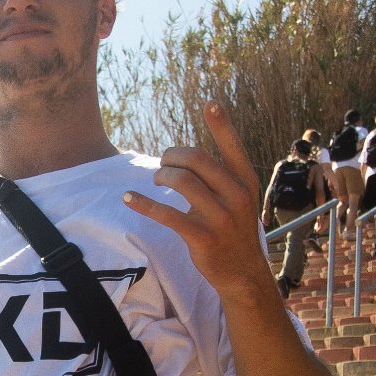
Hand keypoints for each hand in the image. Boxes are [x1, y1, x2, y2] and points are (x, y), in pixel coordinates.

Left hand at [123, 99, 273, 299]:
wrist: (243, 272)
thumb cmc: (234, 230)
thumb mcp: (239, 199)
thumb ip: (222, 177)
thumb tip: (187, 157)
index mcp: (246, 180)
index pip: (233, 146)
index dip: (221, 123)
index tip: (210, 103)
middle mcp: (236, 195)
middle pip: (197, 160)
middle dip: (172, 156)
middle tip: (163, 163)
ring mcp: (220, 217)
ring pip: (182, 182)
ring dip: (161, 176)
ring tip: (156, 180)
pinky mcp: (202, 237)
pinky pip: (167, 214)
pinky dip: (144, 204)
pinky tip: (129, 198)